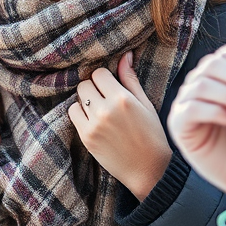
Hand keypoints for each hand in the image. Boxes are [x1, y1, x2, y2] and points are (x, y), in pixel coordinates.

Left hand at [68, 52, 172, 200]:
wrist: (148, 170)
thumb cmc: (152, 135)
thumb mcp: (146, 104)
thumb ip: (131, 79)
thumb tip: (125, 55)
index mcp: (123, 99)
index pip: (99, 73)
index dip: (104, 78)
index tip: (110, 85)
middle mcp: (106, 110)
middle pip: (85, 84)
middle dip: (94, 88)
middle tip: (104, 98)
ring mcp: (94, 125)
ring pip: (78, 98)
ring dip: (86, 101)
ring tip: (100, 110)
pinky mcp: (86, 138)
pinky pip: (73, 114)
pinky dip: (81, 114)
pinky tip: (94, 121)